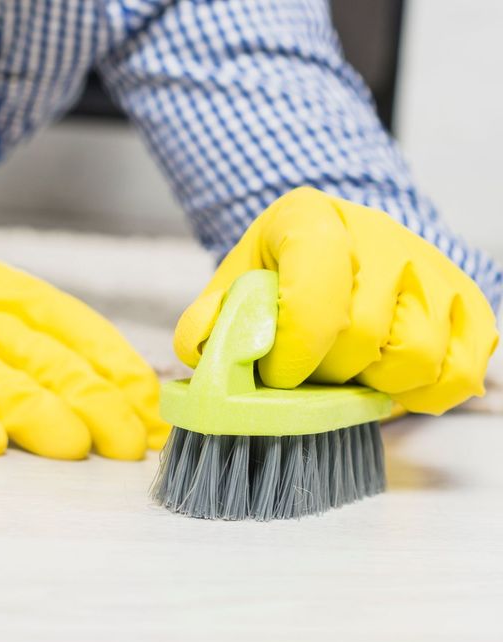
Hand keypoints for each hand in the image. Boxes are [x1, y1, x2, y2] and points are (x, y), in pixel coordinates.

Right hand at [0, 227, 167, 458]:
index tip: (157, 419)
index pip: (85, 335)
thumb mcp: (5, 305)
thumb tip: (142, 404)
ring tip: (74, 447)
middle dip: (96, 403)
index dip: (124, 378)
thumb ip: (66, 351)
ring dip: (38, 412)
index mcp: (19, 297)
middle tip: (130, 446)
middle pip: (50, 361)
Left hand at [175, 188, 498, 413]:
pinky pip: (460, 371)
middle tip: (310, 375)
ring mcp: (430, 266)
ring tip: (351, 375)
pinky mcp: (466, 301)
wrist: (343, 249)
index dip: (294, 350)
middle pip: (362, 333)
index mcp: (310, 218)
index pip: (314, 289)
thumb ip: (212, 320)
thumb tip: (202, 350)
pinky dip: (426, 395)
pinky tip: (391, 382)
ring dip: (377, 385)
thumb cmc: (284, 275)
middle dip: (327, 374)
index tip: (278, 376)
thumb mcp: (235, 286)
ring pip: (416, 355)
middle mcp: (380, 233)